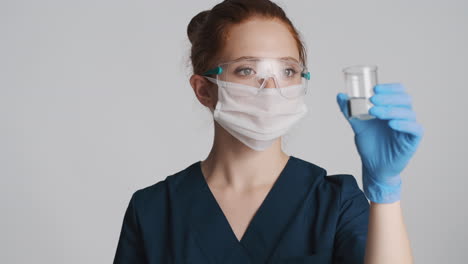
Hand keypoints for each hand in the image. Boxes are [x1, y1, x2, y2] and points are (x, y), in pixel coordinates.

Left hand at [336, 83, 423, 202]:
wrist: (372, 166)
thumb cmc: (370, 144)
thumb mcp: (358, 125)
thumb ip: (350, 110)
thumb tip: (340, 95)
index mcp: (392, 109)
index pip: (398, 92)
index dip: (390, 88)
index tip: (374, 88)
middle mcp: (403, 116)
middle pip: (404, 99)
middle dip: (388, 97)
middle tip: (373, 99)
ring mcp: (408, 128)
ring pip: (408, 113)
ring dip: (391, 110)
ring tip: (374, 112)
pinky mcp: (412, 140)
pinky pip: (415, 129)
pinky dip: (404, 124)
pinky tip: (391, 124)